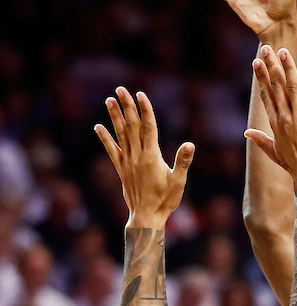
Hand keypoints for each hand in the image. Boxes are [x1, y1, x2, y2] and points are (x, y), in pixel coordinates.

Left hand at [94, 88, 193, 225]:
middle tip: (121, 89)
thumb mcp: (178, 182)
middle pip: (132, 126)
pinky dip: (105, 138)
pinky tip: (98, 126)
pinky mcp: (121, 169)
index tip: (140, 94)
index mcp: (151, 157)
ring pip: (120, 134)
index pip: (148, 127)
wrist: (146, 217)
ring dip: (114, 116)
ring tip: (109, 100)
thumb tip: (190, 145)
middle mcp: (137, 156)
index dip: (145, 110)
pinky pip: (111, 150)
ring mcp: (127, 162)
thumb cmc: (165, 200)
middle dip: (127, 107)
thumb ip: (183, 162)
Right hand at [245, 46, 296, 183]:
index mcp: (275, 123)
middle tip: (266, 48)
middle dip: (270, 66)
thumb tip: (246, 132)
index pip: (266, 95)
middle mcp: (285, 117)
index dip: (261, 77)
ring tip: (284, 52)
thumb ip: (260, 139)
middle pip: (276, 87)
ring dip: (288, 68)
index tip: (257, 62)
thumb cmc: (294, 165)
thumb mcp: (273, 152)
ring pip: (292, 88)